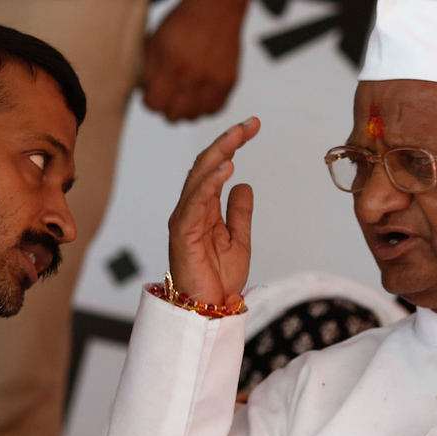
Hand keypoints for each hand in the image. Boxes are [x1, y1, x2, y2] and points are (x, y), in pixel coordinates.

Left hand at [141, 0, 248, 121]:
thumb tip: (144, 94)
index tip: (153, 93)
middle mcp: (193, 79)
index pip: (154, 105)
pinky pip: (213, 111)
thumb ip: (147, 71)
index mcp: (171, 67)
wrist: (217, 11)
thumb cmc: (184, 24)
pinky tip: (200, 93)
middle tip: (169, 93)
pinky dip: (205, 106)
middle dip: (166, 106)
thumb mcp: (155, 43)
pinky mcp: (228, 84)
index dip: (151, 101)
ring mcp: (213, 83)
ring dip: (186, 109)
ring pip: (192, 117)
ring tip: (185, 93)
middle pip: (172, 116)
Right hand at [168, 117, 260, 305]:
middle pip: (206, 166)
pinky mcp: (183, 233)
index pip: (215, 168)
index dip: (232, 145)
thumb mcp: (239, 240)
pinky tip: (226, 168)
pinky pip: (195, 202)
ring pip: (198, 178)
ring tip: (239, 137)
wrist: (208, 311)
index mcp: (204, 209)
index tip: (252, 127)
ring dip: (219, 154)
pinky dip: (209, 183)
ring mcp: (185, 219)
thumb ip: (239, 212)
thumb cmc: (217, 280)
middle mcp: (191, 209)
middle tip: (250, 124)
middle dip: (227, 142)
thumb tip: (244, 184)